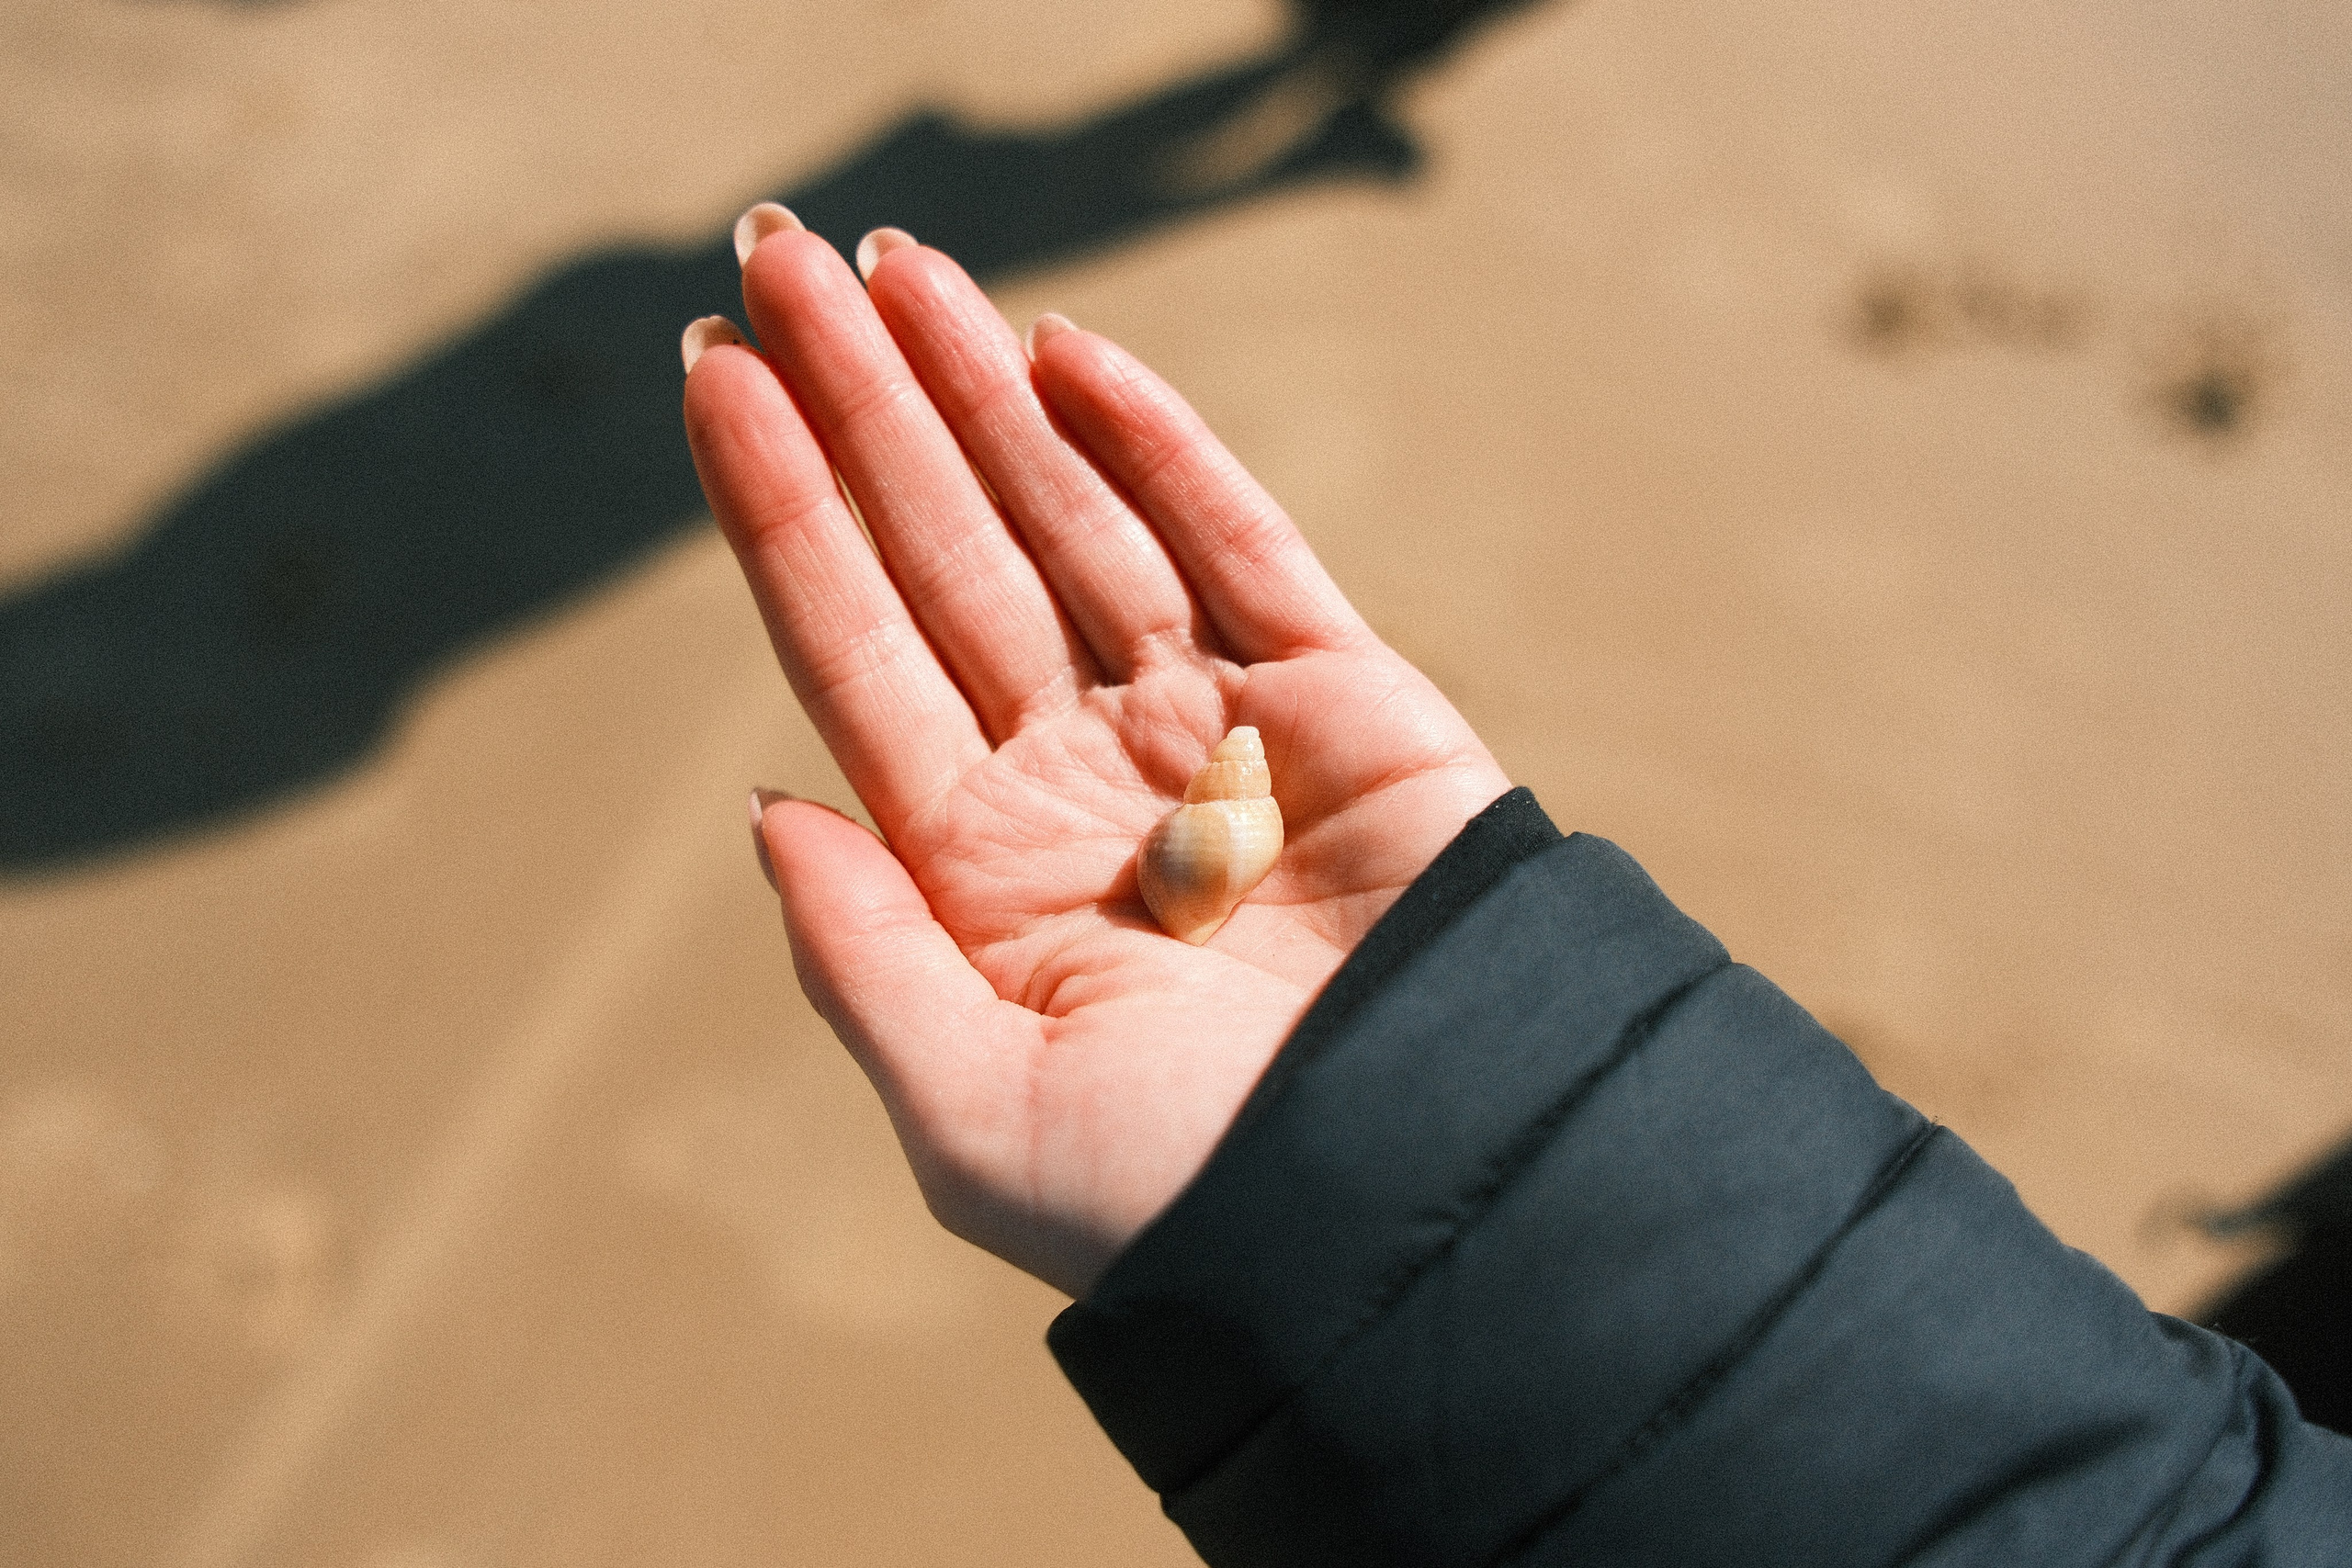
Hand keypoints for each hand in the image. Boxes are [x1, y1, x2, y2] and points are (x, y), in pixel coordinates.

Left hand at [683, 217, 1510, 1297]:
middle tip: (773, 254)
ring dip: (977, 391)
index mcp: (982, 871)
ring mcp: (1208, 728)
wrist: (1426, 1214)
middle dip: (861, 406)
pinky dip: (1155, 446)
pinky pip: (1235, 544)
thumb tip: (766, 809)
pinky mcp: (1338, 698)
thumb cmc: (1191, 1202)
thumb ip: (866, 959)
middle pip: (945, 552)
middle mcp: (1081, 780)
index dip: (779, 511)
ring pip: (1071, 520)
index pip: (856, 651)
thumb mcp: (976, 1116)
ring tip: (889, 264)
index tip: (710, 376)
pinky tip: (1058, 356)